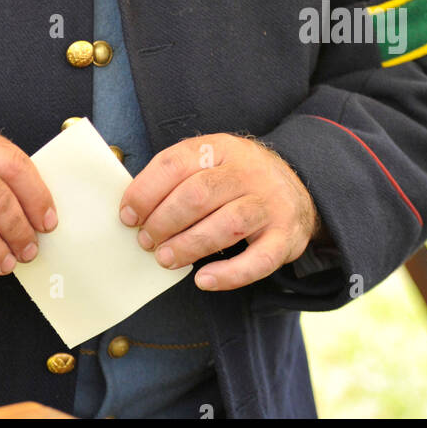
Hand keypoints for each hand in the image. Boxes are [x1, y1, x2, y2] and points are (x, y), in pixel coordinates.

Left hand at [119, 133, 322, 290]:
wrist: (299, 186)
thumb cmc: (238, 179)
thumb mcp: (210, 160)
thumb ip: (177, 177)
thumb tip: (133, 209)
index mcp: (220, 148)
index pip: (175, 163)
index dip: (146, 191)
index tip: (128, 215)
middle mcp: (246, 171)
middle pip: (198, 194)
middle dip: (163, 221)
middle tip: (146, 241)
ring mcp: (268, 203)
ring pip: (226, 224)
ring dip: (189, 245)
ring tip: (165, 259)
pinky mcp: (285, 236)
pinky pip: (259, 259)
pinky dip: (229, 274)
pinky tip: (204, 280)